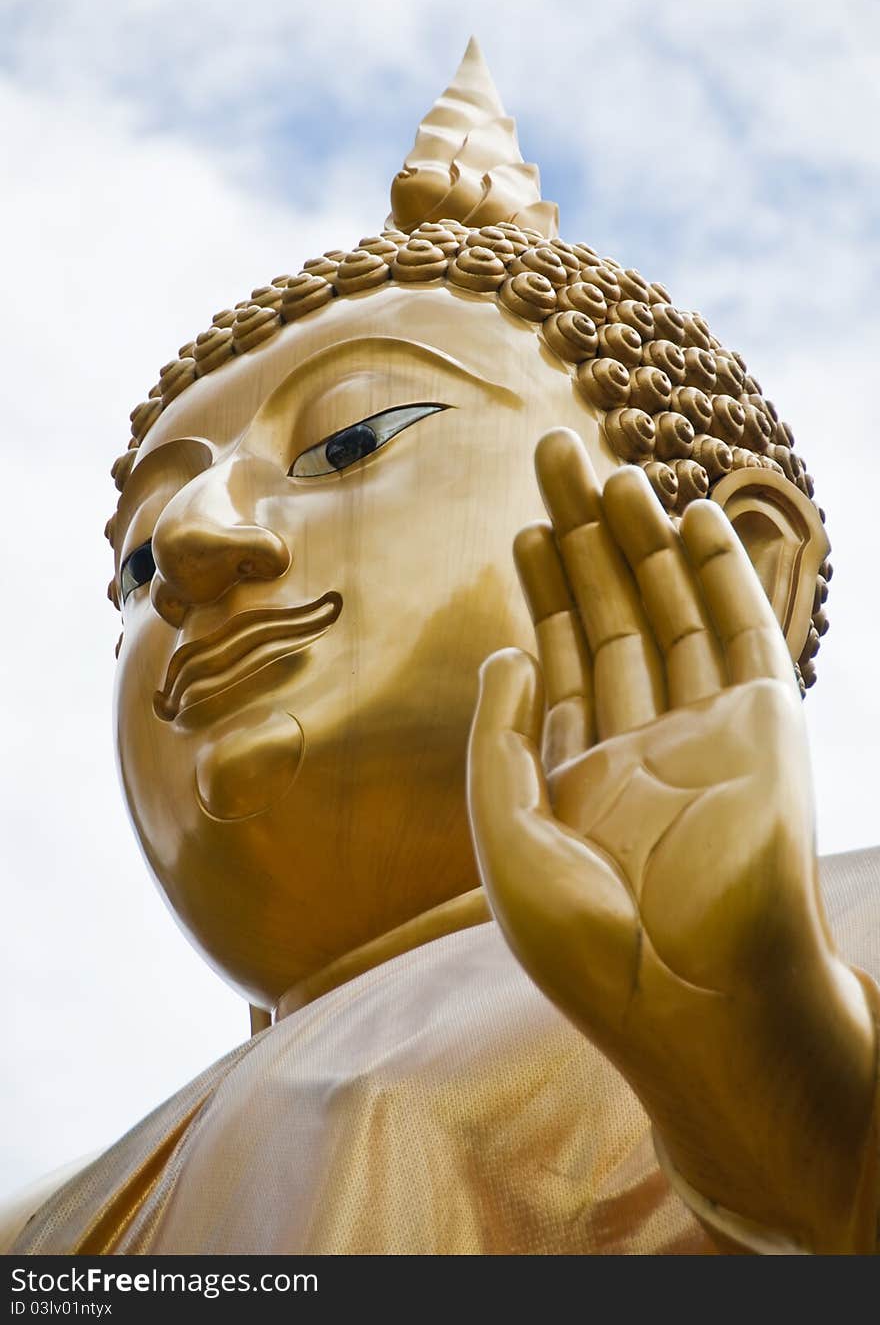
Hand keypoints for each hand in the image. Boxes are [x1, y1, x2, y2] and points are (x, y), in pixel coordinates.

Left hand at [468, 428, 877, 1251]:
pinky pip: (743, 632)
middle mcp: (648, 750)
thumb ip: (497, 738)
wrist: (694, 1000)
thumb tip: (504, 651)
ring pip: (672, 615)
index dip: (544, 593)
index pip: (563, 664)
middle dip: (585, 542)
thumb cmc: (590, 944)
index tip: (527, 528)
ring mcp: (710, 735)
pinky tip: (689, 518)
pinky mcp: (767, 726)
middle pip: (612, 621)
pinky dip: (719, 572)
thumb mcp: (505, 835)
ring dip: (643, 544)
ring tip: (612, 472)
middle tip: (556, 458)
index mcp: (584, 781)